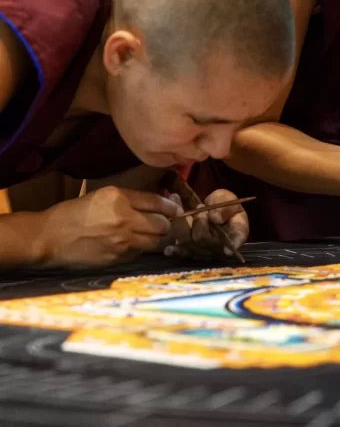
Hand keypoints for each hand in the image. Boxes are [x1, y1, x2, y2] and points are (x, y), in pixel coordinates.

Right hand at [38, 186, 180, 267]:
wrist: (48, 237)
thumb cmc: (73, 213)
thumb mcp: (102, 197)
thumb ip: (130, 199)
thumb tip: (160, 202)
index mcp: (118, 198)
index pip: (157, 202)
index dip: (171, 206)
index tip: (176, 208)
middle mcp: (124, 219)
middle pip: (163, 224)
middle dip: (167, 224)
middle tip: (163, 223)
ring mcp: (121, 241)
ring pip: (156, 242)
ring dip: (157, 238)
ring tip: (150, 235)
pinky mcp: (117, 257)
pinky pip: (139, 253)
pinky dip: (140, 249)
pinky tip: (131, 244)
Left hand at [165, 189, 249, 259]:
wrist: (209, 210)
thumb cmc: (221, 205)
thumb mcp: (226, 198)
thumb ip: (224, 207)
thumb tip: (215, 218)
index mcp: (237, 230)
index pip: (238, 237)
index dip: (234, 244)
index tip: (228, 250)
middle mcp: (221, 245)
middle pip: (204, 238)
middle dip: (199, 221)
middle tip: (201, 208)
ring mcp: (205, 250)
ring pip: (189, 242)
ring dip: (182, 225)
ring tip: (182, 209)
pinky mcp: (190, 251)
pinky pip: (181, 252)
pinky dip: (174, 250)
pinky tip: (169, 249)